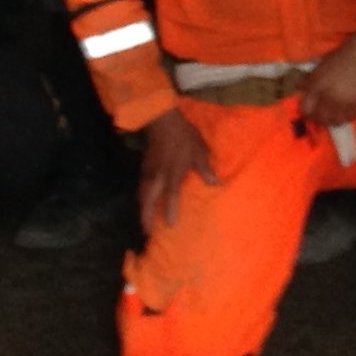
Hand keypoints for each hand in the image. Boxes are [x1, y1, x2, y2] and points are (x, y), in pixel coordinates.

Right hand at [139, 108, 217, 229]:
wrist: (162, 122)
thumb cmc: (183, 137)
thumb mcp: (199, 151)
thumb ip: (205, 168)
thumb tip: (215, 184)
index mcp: (172, 174)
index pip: (171, 196)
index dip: (170, 211)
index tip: (170, 225)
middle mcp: (157, 177)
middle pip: (149, 201)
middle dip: (146, 217)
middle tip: (147, 233)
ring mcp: (148, 173)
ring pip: (142, 196)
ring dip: (143, 210)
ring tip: (144, 223)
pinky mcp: (144, 168)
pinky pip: (140, 188)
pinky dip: (141, 199)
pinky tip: (144, 202)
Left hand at [297, 34, 355, 126]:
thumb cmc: (339, 59)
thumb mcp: (320, 67)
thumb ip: (309, 79)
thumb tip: (299, 87)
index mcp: (316, 86)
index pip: (306, 108)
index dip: (305, 113)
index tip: (307, 113)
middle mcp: (327, 97)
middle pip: (319, 118)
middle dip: (317, 119)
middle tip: (318, 117)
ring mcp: (342, 102)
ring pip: (334, 121)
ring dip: (331, 121)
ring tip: (331, 118)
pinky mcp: (355, 104)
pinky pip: (348, 118)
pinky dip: (345, 118)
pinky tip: (344, 114)